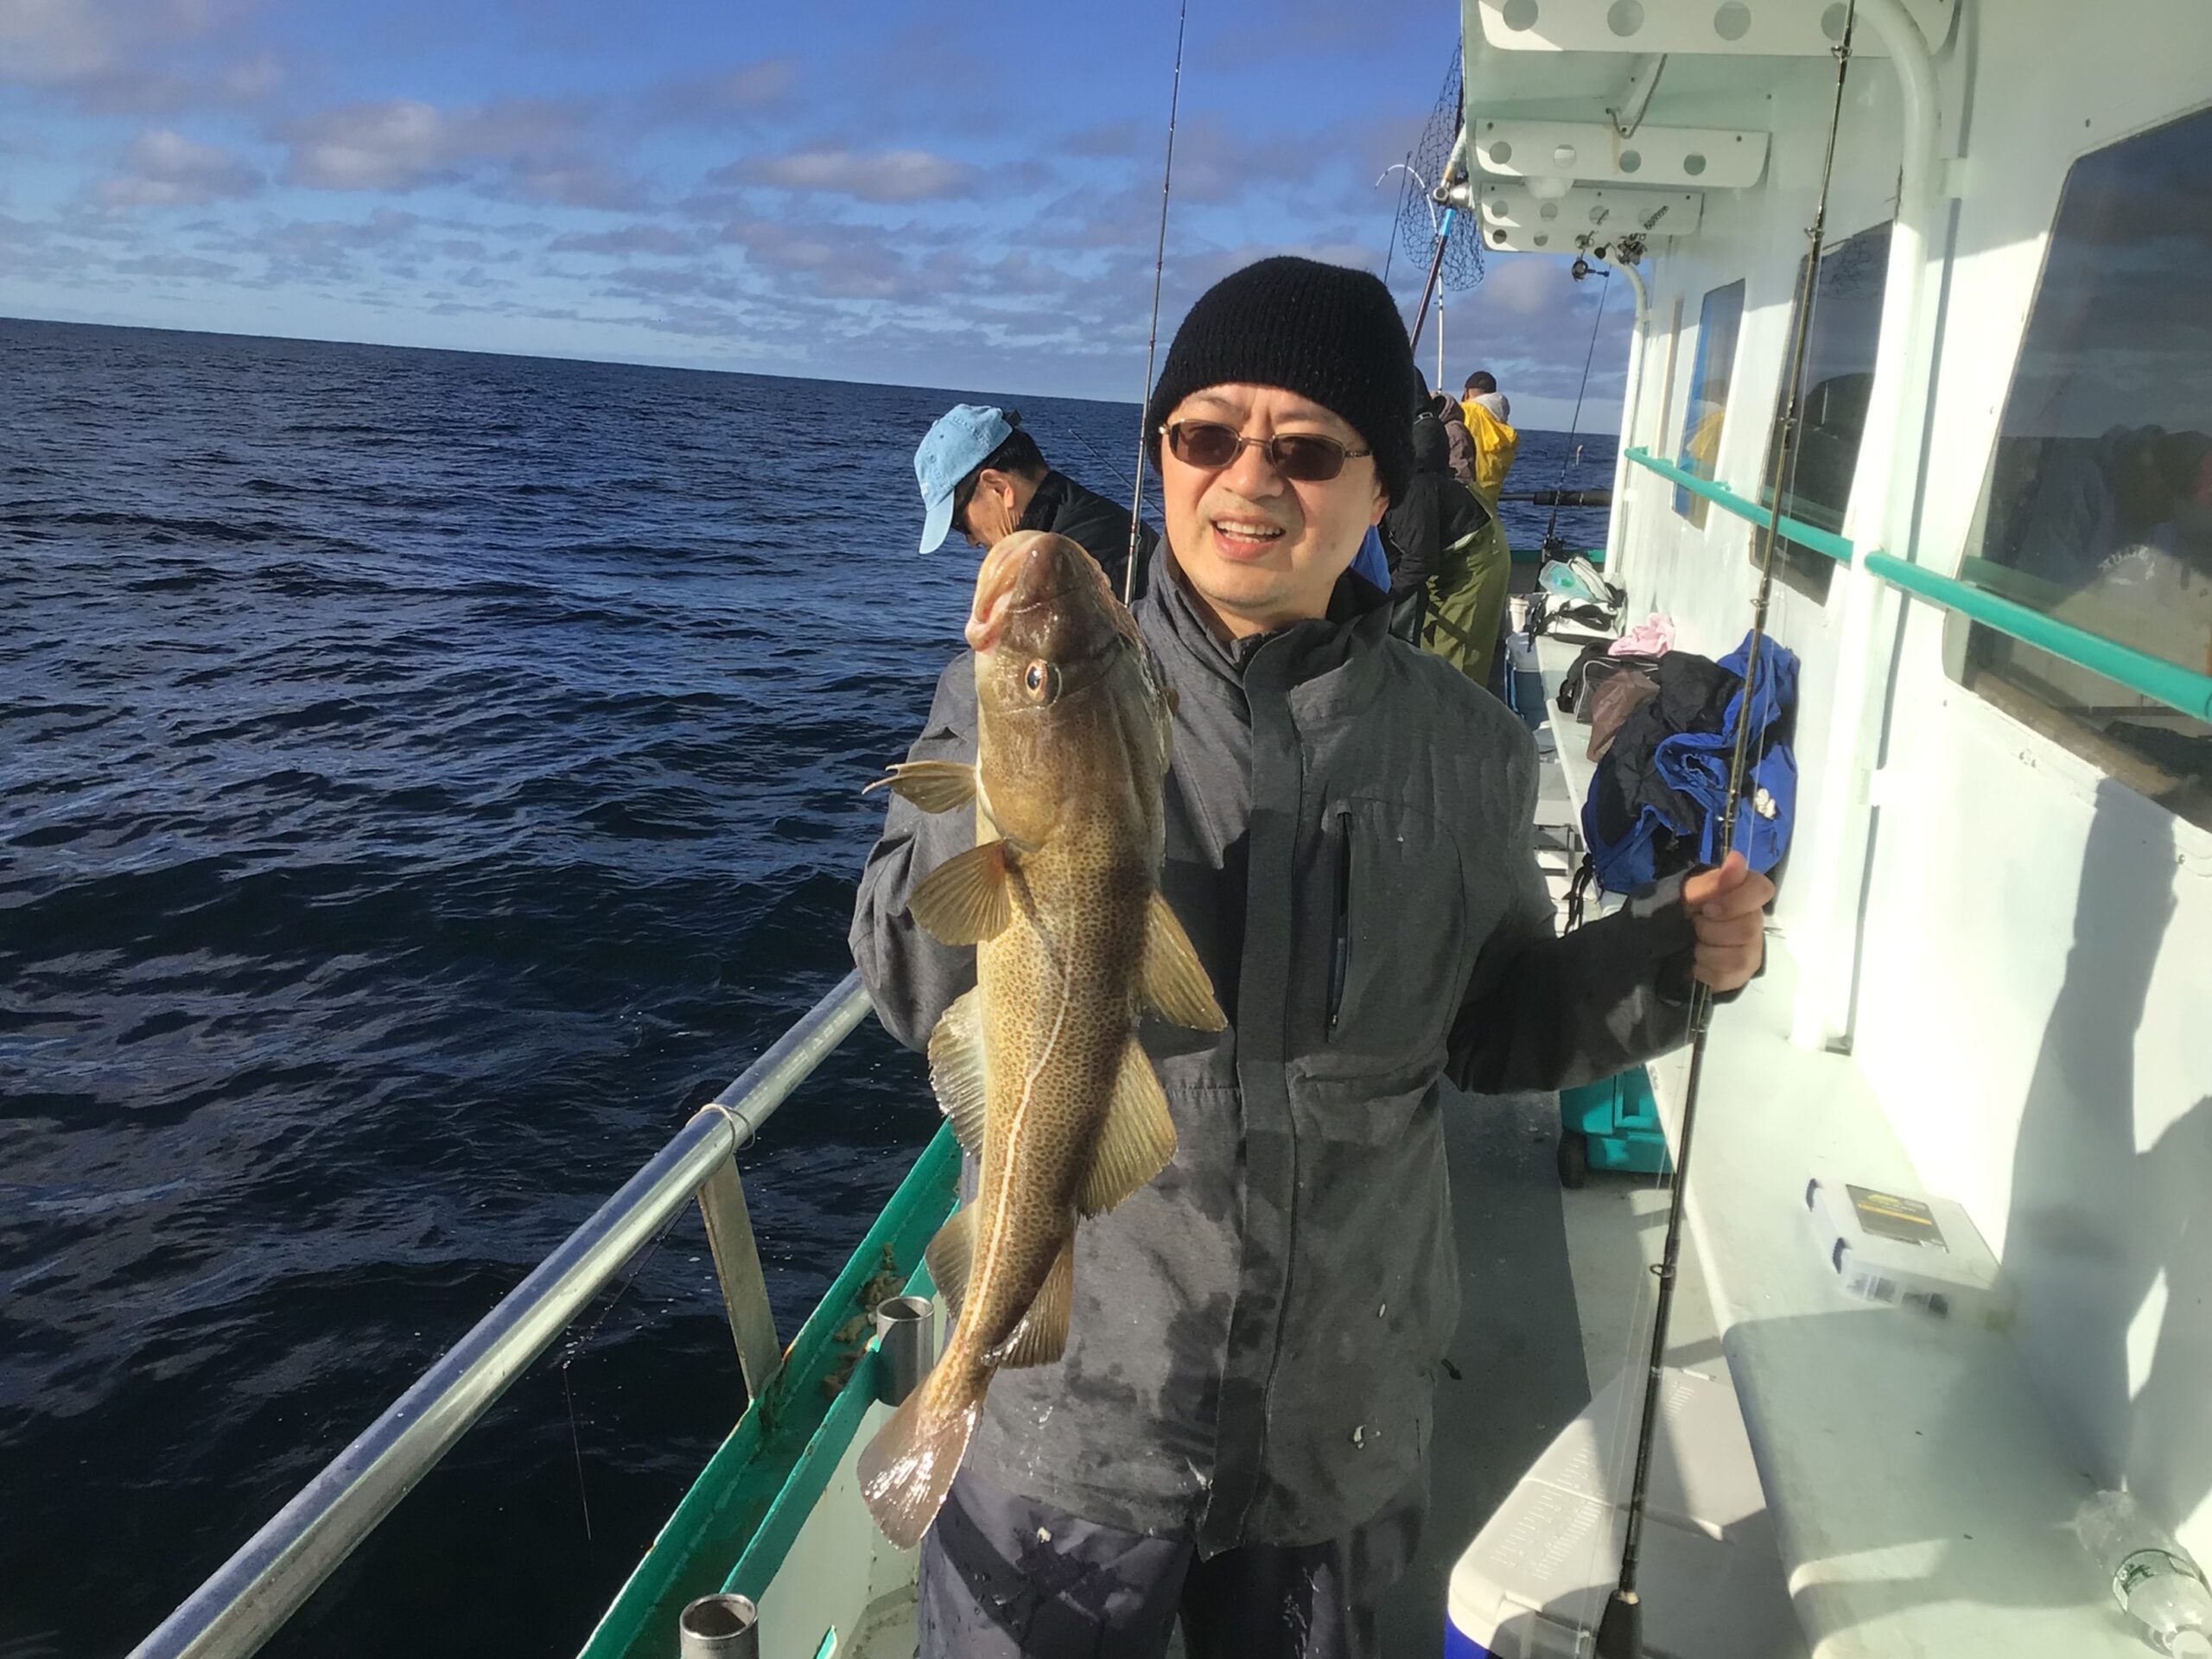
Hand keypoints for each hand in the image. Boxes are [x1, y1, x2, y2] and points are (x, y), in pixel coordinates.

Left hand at [1681, 851, 1771, 991]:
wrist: (1665, 939)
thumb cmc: (1682, 909)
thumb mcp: (1688, 893)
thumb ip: (1713, 880)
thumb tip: (1737, 857)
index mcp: (1745, 893)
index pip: (1762, 890)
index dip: (1736, 901)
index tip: (1708, 908)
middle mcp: (1755, 921)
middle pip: (1748, 929)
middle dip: (1711, 929)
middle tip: (1696, 925)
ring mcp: (1751, 950)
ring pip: (1739, 957)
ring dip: (1707, 951)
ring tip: (1696, 944)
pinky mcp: (1741, 974)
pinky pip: (1728, 977)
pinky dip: (1704, 970)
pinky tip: (1697, 962)